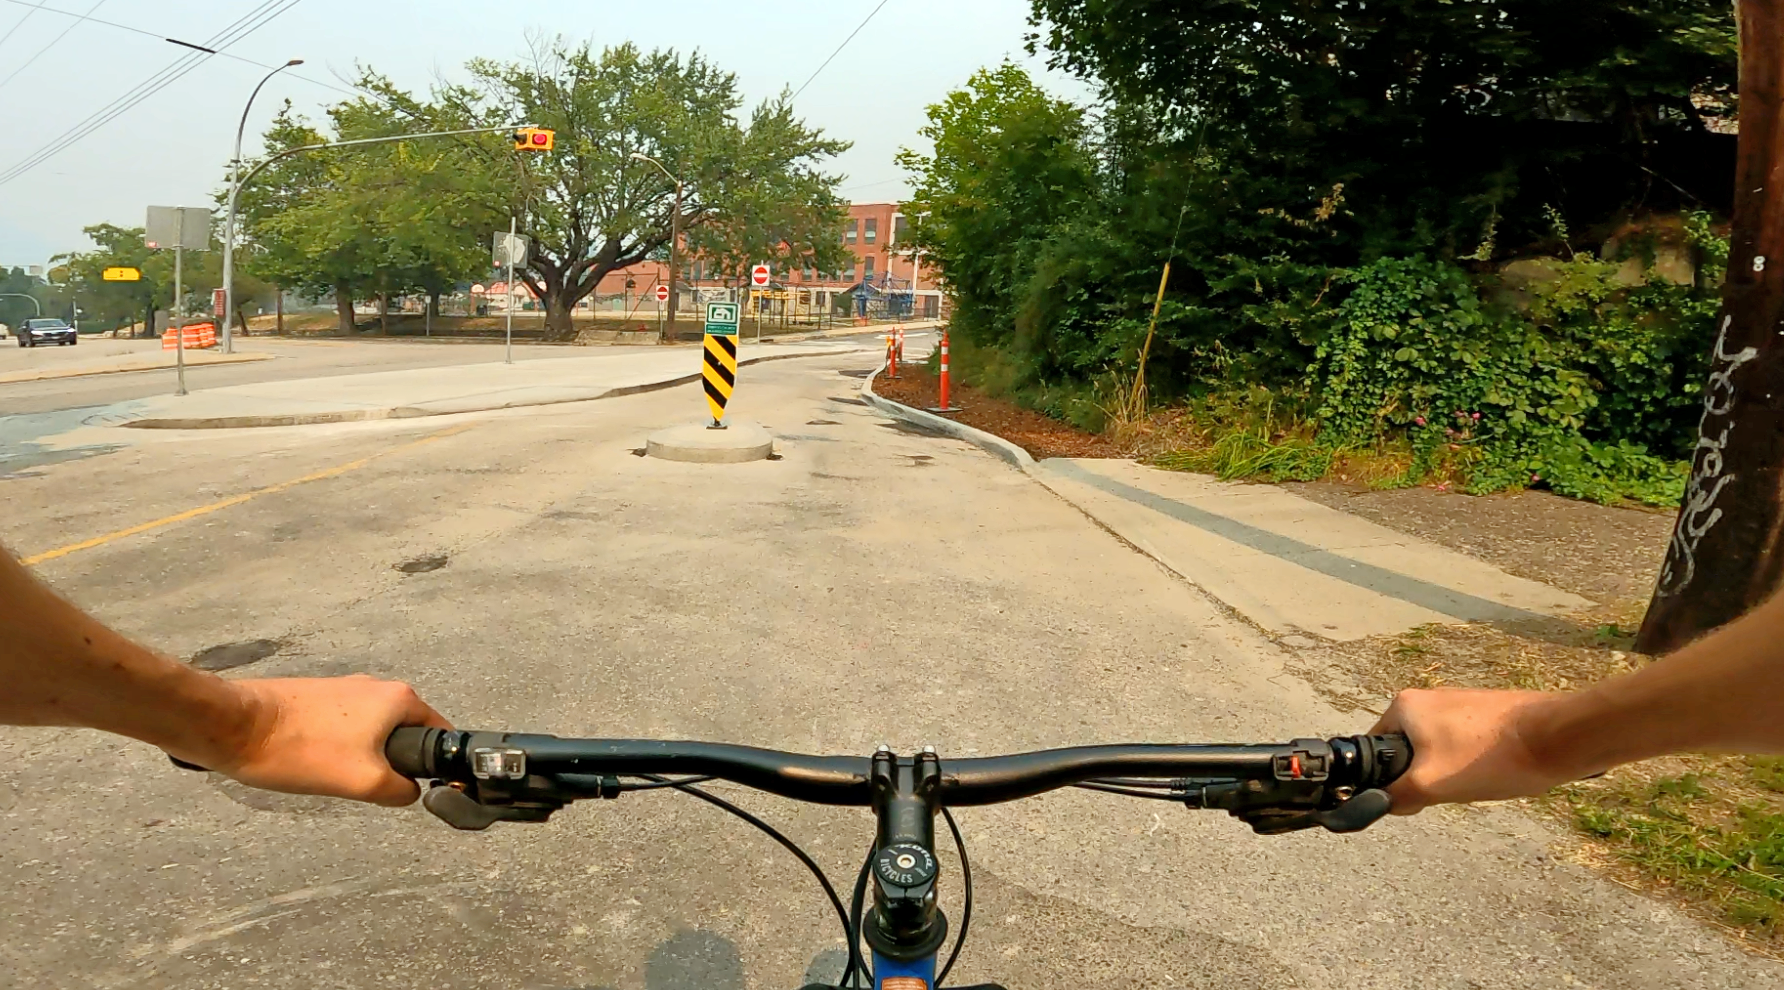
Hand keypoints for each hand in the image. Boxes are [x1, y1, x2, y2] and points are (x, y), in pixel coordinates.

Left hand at [202, 676, 451, 806]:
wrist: (235, 726)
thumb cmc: (303, 751)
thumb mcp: (365, 782)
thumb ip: (402, 790)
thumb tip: (410, 791)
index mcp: (400, 698)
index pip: (439, 734)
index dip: (432, 765)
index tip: (412, 787)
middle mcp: (378, 685)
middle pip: (404, 733)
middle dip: (391, 761)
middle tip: (366, 785)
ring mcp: (346, 687)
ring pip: (372, 732)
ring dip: (362, 755)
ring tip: (334, 775)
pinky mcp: (318, 695)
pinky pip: (345, 726)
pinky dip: (338, 746)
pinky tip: (315, 761)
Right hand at [1370, 688, 1578, 813]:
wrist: (1556, 738)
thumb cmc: (1488, 757)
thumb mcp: (1430, 785)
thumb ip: (1394, 797)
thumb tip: (1378, 803)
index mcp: (1403, 705)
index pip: (1375, 751)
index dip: (1388, 780)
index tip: (1413, 796)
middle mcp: (1427, 696)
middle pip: (1409, 751)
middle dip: (1425, 775)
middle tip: (1449, 789)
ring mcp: (1460, 701)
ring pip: (1438, 749)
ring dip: (1451, 769)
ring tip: (1477, 779)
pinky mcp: (1487, 710)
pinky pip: (1466, 742)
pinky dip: (1474, 760)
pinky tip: (1494, 770)